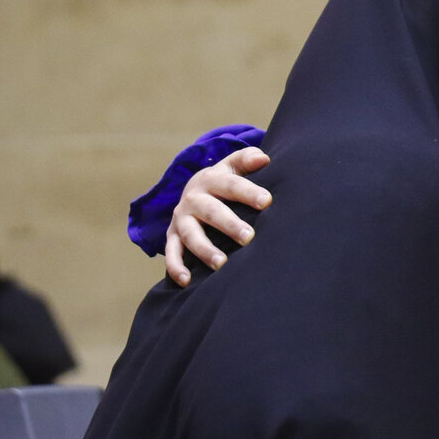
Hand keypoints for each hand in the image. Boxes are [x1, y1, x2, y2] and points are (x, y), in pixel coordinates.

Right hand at [165, 147, 270, 285]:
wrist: (192, 192)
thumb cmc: (223, 183)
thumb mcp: (232, 167)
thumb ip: (246, 160)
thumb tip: (264, 158)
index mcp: (210, 179)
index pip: (230, 184)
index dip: (248, 192)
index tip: (267, 201)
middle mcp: (193, 199)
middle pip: (211, 211)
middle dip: (229, 224)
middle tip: (249, 237)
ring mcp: (181, 219)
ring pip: (191, 235)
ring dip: (205, 249)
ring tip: (222, 263)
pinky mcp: (172, 237)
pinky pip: (171, 252)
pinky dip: (175, 266)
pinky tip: (186, 280)